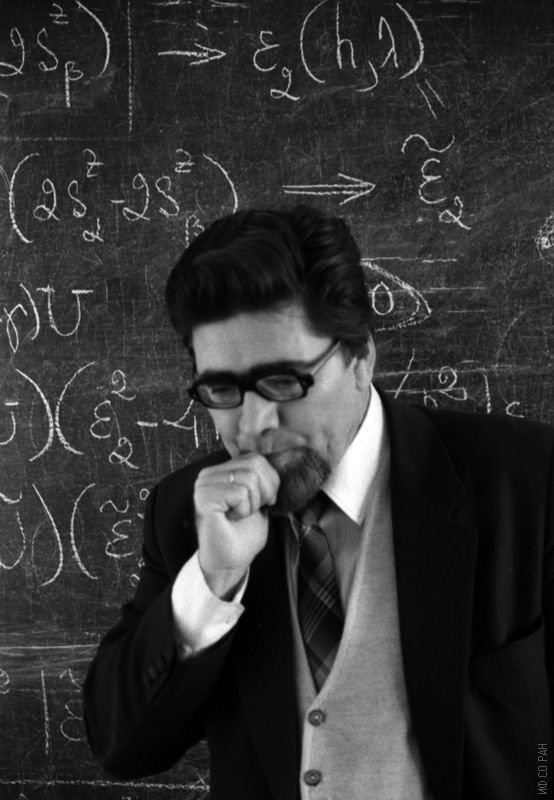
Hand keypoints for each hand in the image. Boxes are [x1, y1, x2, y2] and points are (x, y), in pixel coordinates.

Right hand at [194, 454, 279, 598]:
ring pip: (249, 478)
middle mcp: (208, 474)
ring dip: (252, 504)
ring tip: (239, 516)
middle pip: (255, 465)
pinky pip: (240, 492)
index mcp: (221, 470)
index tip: (262, 503)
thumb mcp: (260, 496)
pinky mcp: (204, 498)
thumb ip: (262, 476)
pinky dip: (244, 510)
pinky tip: (232, 519)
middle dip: (264, 492)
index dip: (270, 482)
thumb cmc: (244, 532)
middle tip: (251, 511)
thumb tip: (280, 461)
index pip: (257, 458)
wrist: (230, 561)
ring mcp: (203, 485)